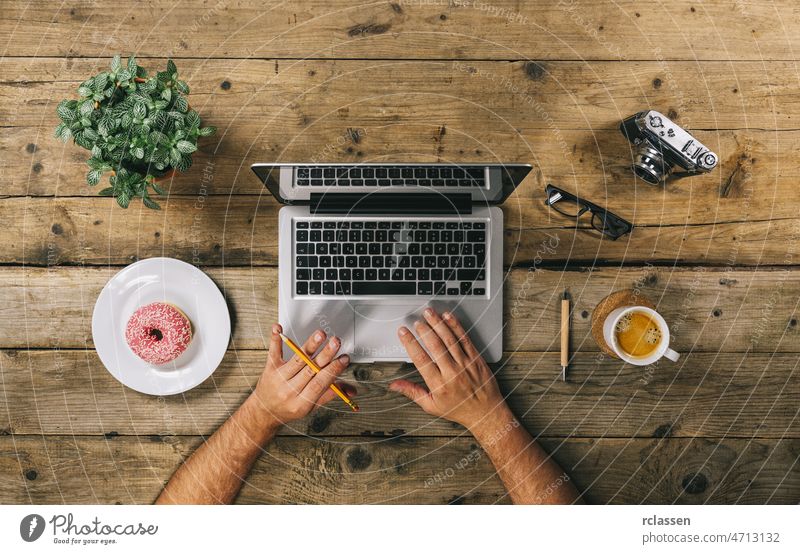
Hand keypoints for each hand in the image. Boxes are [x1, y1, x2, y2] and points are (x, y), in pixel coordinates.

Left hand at [252, 324, 355, 425]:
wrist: (265, 412)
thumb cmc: (290, 407)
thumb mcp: (311, 407)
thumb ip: (331, 395)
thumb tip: (352, 390)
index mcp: (302, 403)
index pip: (320, 384)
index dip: (333, 370)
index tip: (344, 359)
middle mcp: (289, 390)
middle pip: (310, 369)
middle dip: (325, 355)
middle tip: (336, 342)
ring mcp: (279, 378)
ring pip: (297, 359)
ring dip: (310, 345)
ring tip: (321, 335)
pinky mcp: (270, 368)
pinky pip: (273, 352)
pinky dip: (276, 339)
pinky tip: (279, 328)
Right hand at [389, 308, 506, 431]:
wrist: (486, 413)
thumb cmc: (459, 410)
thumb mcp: (431, 406)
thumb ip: (412, 392)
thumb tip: (394, 385)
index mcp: (439, 385)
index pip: (420, 359)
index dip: (410, 343)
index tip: (403, 332)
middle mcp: (452, 373)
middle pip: (435, 346)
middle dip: (424, 330)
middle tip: (416, 321)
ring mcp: (465, 364)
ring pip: (449, 339)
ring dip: (438, 324)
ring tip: (429, 313)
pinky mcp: (476, 358)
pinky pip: (464, 339)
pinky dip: (456, 326)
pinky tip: (448, 317)